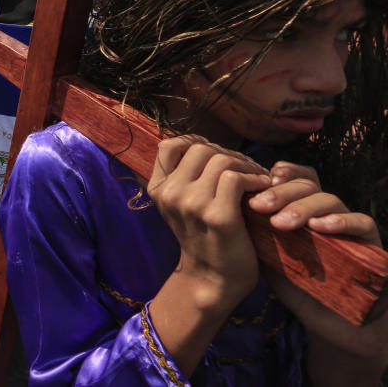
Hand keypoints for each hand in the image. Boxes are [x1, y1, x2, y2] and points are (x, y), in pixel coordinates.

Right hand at [148, 136, 270, 303]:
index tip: (217, 155)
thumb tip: (202, 143)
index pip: (170, 145)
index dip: (196, 142)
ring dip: (246, 165)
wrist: (213, 280)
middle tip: (246, 168)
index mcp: (158, 189)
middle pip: (200, 148)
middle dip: (228, 153)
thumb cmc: (204, 237)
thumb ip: (184, 177)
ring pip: (220, 159)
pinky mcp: (217, 216)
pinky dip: (254, 178)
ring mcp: (191, 204)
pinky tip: (262, 188)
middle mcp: (170, 194)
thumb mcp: (181, 205)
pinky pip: (236, 178)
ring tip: (257, 177)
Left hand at [250, 162, 387, 377]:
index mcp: (301, 208)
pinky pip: (362, 222)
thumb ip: (255, 230)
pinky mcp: (371, 243)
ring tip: (280, 223)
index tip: (254, 179)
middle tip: (258, 205)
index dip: (278, 173)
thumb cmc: (295, 285)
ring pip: (330, 199)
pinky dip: (340, 222)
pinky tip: (320, 227)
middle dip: (280, 193)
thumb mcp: (268, 254)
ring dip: (302, 208)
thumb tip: (225, 204)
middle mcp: (326, 211)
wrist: (328, 321)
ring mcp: (349, 225)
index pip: (294, 176)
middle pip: (307, 185)